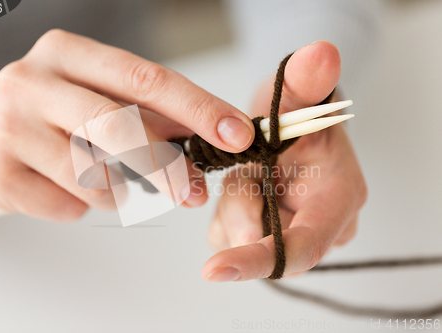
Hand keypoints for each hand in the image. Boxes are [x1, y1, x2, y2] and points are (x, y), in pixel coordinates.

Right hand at [0, 29, 254, 220]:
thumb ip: (155, 114)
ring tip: (107, 180)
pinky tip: (69, 189)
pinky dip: (84, 205)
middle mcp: (32, 80)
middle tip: (192, 191)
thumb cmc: (55, 116)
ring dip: (120, 190)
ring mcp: (9, 126)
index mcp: (67, 53)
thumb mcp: (102, 99)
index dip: (198, 108)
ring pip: (97, 176)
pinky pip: (70, 205)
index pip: (146, 79)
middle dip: (167, 165)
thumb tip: (216, 135)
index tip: (236, 133)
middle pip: (119, 126)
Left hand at [202, 41, 366, 280]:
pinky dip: (225, 209)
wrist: (290, 125)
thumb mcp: (297, 94)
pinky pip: (228, 236)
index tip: (214, 270)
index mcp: (338, 200)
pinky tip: (242, 184)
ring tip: (249, 171)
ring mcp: (294, 236)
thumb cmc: (298, 112)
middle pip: (263, 244)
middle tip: (247, 169)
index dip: (259, 260)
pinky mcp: (268, 238)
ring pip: (238, 240)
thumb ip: (306, 80)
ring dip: (231, 203)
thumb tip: (321, 53)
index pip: (301, 247)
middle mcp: (322, 229)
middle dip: (241, 206)